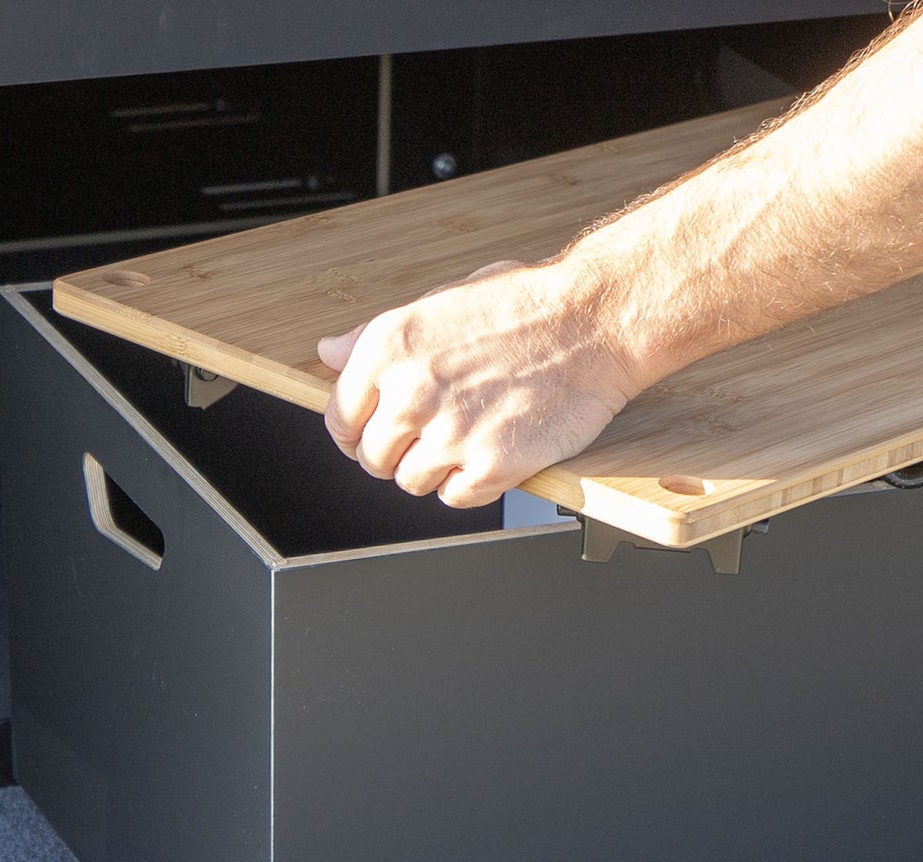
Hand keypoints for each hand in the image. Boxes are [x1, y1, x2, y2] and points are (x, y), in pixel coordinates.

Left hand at [318, 259, 640, 507]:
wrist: (593, 323)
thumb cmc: (526, 305)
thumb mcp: (438, 302)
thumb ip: (375, 337)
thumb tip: (329, 353)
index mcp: (388, 348)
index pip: (341, 417)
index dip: (356, 431)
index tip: (371, 435)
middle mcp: (411, 393)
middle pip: (374, 458)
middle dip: (396, 453)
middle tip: (430, 437)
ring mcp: (450, 435)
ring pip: (411, 482)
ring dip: (434, 470)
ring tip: (465, 441)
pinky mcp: (492, 467)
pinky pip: (455, 498)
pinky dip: (470, 484)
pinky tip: (489, 453)